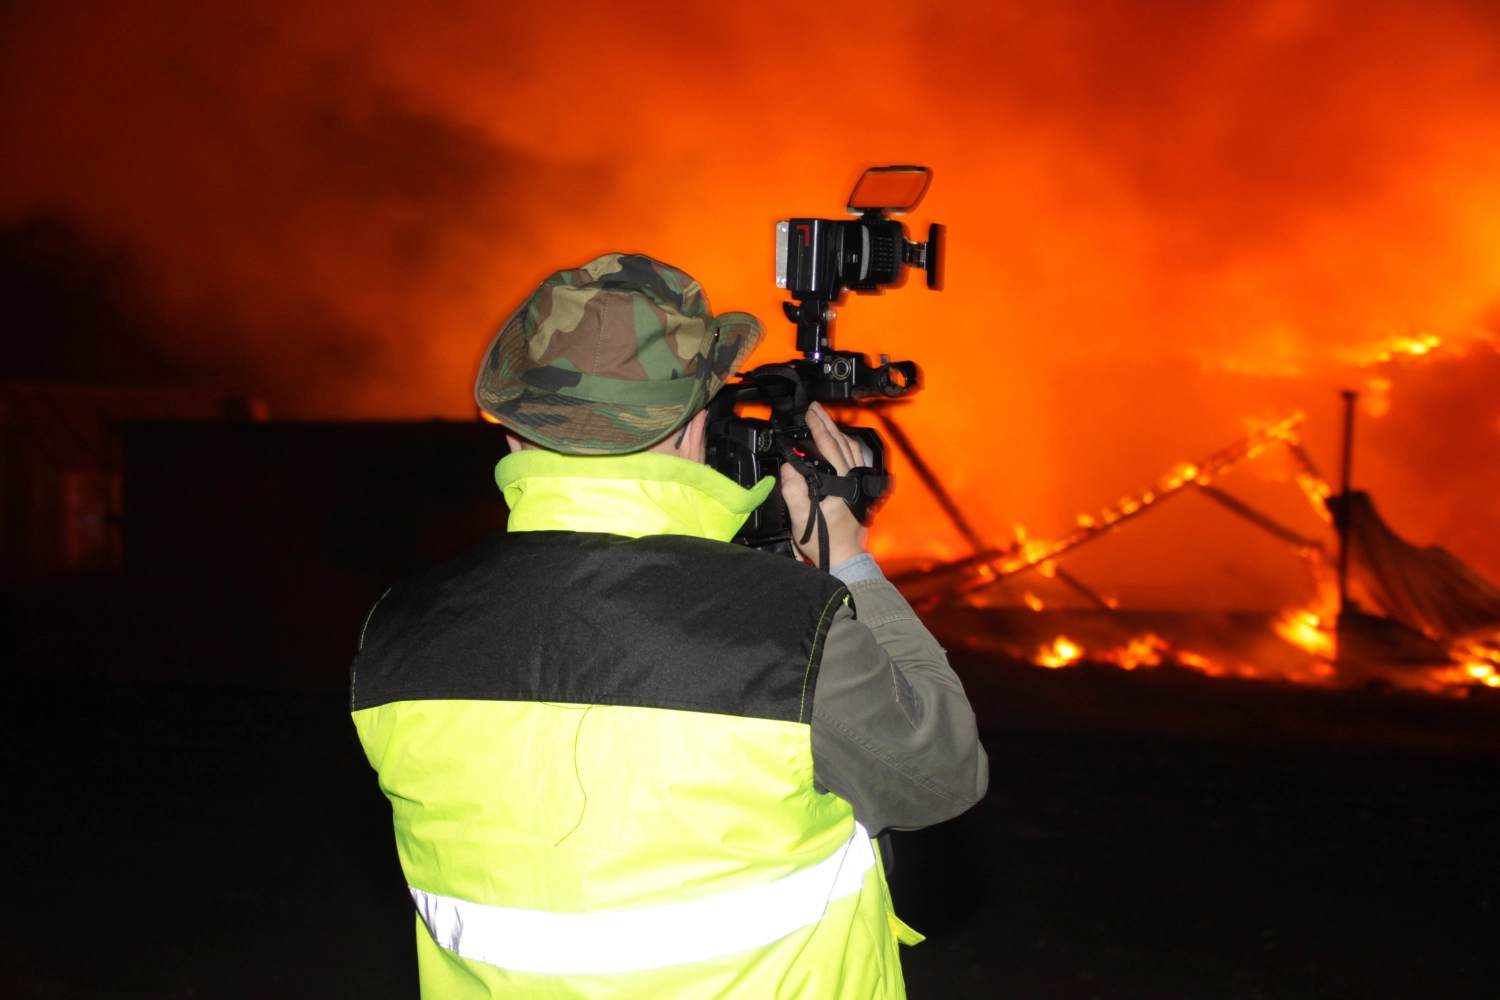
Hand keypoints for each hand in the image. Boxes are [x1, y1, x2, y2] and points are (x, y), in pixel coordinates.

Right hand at [779, 402, 869, 568]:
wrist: (845, 557)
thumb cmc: (825, 540)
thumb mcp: (802, 519)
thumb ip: (794, 493)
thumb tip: (789, 469)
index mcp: (841, 482)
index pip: (829, 446)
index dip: (817, 428)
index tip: (808, 414)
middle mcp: (853, 479)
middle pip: (841, 443)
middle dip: (827, 423)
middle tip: (815, 408)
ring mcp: (859, 483)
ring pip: (851, 449)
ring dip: (838, 432)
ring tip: (825, 421)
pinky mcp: (860, 489)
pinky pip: (857, 460)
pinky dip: (848, 446)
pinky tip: (842, 444)